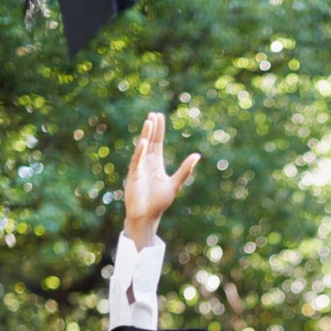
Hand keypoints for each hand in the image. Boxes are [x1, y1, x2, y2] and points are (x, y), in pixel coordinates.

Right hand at [122, 112, 200, 247]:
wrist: (147, 217)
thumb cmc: (158, 202)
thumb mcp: (174, 184)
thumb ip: (185, 170)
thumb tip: (197, 155)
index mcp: (156, 164)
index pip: (157, 143)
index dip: (159, 130)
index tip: (159, 116)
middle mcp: (147, 163)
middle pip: (149, 142)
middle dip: (152, 129)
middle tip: (154, 114)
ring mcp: (139, 168)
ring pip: (142, 148)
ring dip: (146, 135)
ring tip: (149, 122)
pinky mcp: (134, 176)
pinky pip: (136, 161)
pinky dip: (140, 152)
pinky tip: (143, 142)